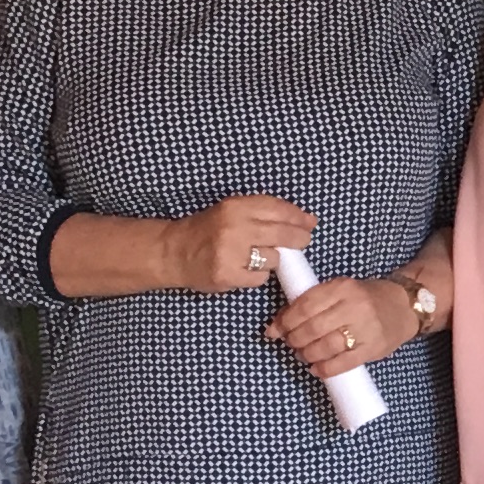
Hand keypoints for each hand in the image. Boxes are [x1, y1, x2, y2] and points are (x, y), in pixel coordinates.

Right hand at [171, 193, 313, 293]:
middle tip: (304, 241)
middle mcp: (234, 227)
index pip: (278, 209)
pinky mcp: (228, 275)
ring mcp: (231, 252)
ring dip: (273, 260)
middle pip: (282, 234)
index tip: (310, 222)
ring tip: (259, 257)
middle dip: (299, 239)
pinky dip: (258, 275)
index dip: (298, 216)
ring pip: (273, 258)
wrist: (174, 252)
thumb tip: (303, 221)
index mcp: (236, 206)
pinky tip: (246, 270)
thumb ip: (261, 213)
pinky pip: (260, 277)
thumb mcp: (230, 210)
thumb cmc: (206, 230)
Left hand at [274, 267, 422, 377]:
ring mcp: (366, 328)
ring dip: (307, 354)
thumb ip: (315, 302)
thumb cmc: (366, 298)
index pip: (305, 305)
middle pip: (313, 327)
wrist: (403, 306)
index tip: (274, 330)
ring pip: (326, 346)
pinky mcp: (373, 348)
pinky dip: (325, 369)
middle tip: (290, 344)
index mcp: (342, 287)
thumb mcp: (341, 290)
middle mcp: (354, 306)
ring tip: (302, 355)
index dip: (285, 320)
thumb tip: (280, 322)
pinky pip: (344, 363)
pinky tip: (316, 369)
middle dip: (294, 339)